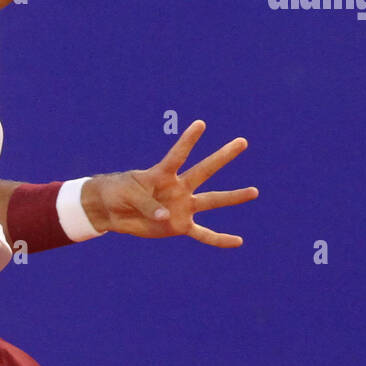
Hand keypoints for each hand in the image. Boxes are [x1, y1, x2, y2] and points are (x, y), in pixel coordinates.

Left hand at [80, 121, 257, 246]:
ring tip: (255, 191)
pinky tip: (238, 241)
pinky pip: (204, 234)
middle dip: (223, 156)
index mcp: (163, 174)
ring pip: (212, 200)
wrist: (111, 211)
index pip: (178, 155)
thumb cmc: (118, 194)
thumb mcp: (128, 194)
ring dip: (233, 197)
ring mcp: (182, 207)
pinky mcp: (180, 226)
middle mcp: (178, 187)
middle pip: (204, 170)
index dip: (188, 140)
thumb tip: (167, 216)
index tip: (201, 124)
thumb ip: (147, 203)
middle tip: (242, 142)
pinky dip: (220, 239)